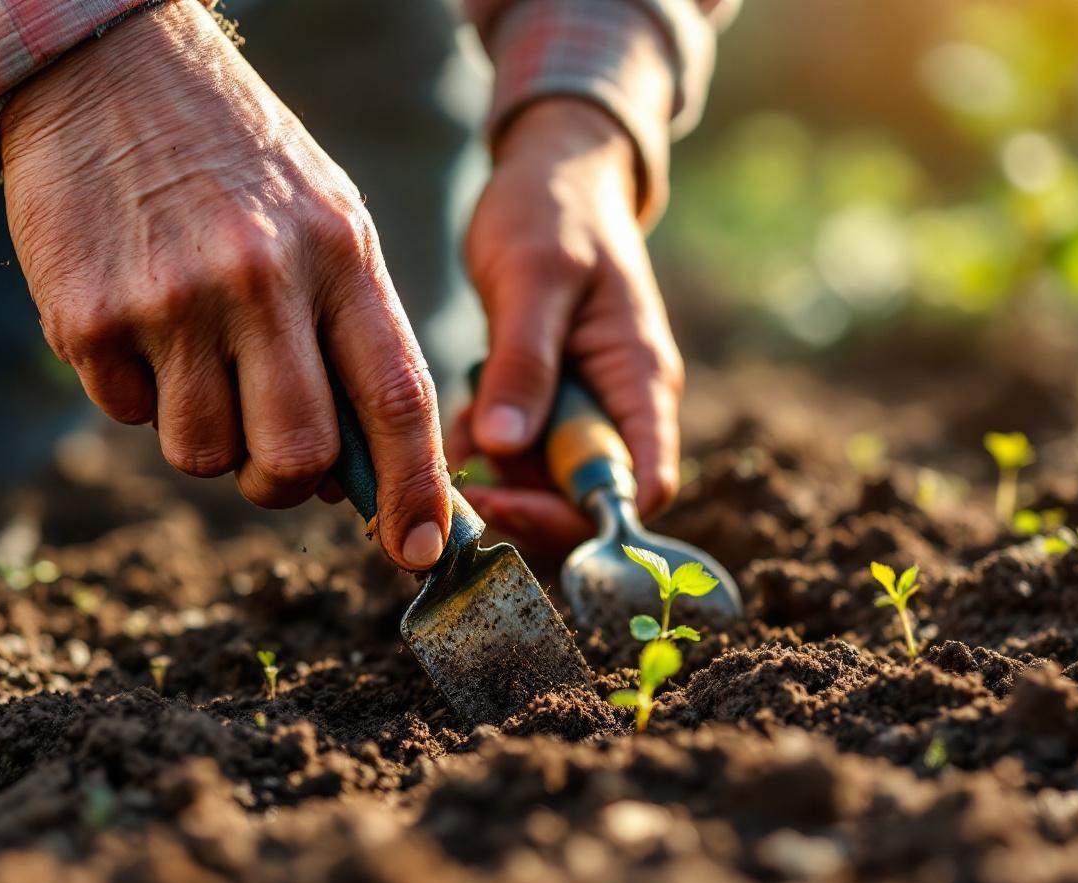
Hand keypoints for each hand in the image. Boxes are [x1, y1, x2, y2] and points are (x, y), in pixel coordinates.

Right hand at [0, 1, 450, 569]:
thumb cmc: (237, 161)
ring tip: (194, 352)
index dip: (416, 490)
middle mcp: (262, 279)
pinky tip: (140, 317)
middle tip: (270, 456)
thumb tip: (354, 472)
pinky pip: (128, 414)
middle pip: (296, 454)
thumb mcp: (326, 219)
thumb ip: (351, 334)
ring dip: (204, 435)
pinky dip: (140, 392)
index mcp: (340, 255)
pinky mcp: (89, 318)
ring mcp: (171, 300)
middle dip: (286, 482)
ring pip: (202, 454)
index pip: (397, 399)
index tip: (420, 549)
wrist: (107, 67)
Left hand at [451, 99, 683, 550]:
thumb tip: (502, 447)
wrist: (550, 172)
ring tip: (438, 461)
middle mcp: (620, 405)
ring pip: (547, 480)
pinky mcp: (546, 397)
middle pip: (589, 498)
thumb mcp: (534, 279)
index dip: (579, 514)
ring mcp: (582, 404)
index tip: (505, 498)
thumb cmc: (554, 211)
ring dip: (496, 482)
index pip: (640, 488)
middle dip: (526, 504)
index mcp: (640, 381)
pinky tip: (440, 436)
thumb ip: (522, 364)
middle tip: (458, 492)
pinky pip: (518, 449)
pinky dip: (480, 451)